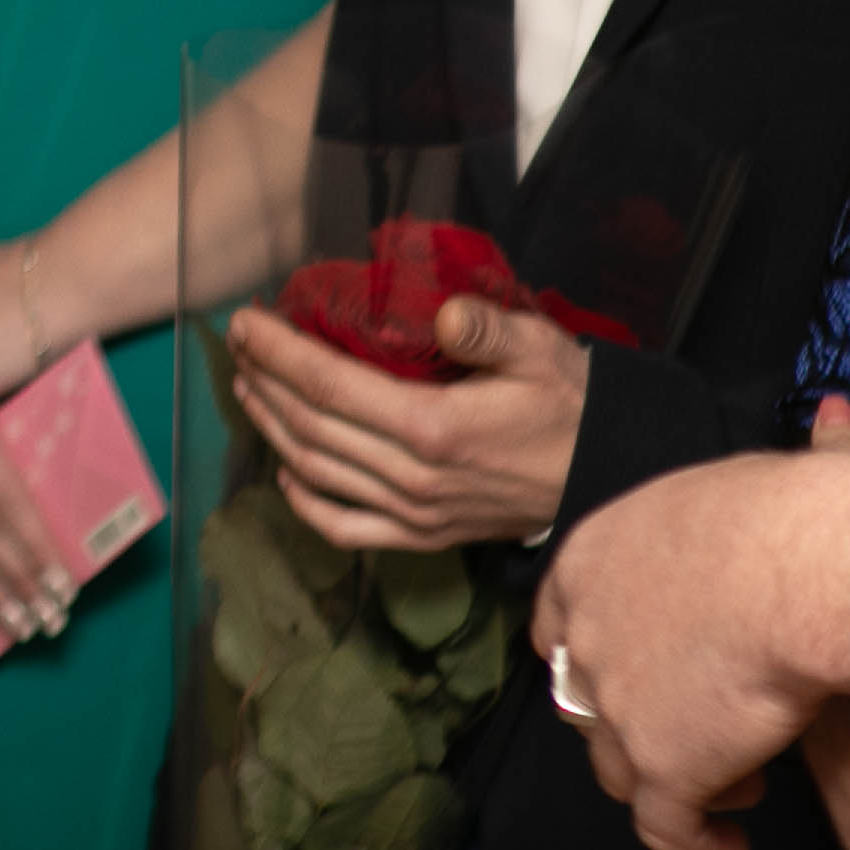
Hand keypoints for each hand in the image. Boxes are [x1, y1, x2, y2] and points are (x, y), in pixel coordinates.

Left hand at [230, 293, 587, 550]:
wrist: (610, 474)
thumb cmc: (571, 403)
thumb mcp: (538, 350)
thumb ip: (486, 330)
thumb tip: (441, 312)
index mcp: (434, 428)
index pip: (328, 386)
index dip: (278, 352)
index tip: (246, 321)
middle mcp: (414, 478)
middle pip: (311, 426)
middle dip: (265, 380)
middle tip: (240, 343)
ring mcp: (417, 514)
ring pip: (318, 472)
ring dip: (272, 428)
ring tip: (247, 387)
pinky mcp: (427, 536)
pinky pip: (348, 530)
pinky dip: (307, 504)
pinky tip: (286, 474)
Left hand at [534, 448, 849, 849]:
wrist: (795, 565)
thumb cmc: (784, 510)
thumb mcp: (748, 480)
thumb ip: (767, 485)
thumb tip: (838, 421)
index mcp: (591, 557)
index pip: (558, 620)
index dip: (590, 651)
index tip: (632, 668)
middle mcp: (585, 632)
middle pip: (582, 697)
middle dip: (631, 718)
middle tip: (694, 726)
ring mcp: (618, 703)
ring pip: (619, 766)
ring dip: (669, 780)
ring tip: (731, 779)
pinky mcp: (666, 764)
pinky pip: (664, 826)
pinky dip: (694, 841)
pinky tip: (729, 841)